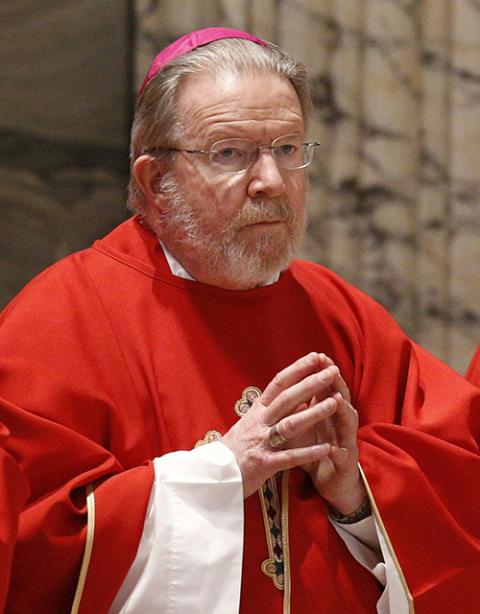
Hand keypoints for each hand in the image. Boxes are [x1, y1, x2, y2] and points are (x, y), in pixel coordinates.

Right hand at [221, 352, 341, 497]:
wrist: (212, 475)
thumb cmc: (236, 448)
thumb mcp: (251, 423)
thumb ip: (272, 411)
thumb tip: (299, 399)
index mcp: (257, 410)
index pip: (279, 383)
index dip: (298, 369)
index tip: (316, 357)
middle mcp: (259, 422)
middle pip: (288, 399)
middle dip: (311, 384)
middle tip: (333, 371)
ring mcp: (261, 442)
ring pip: (290, 424)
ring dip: (314, 413)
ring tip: (336, 403)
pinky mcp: (264, 464)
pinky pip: (289, 457)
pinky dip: (308, 452)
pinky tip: (327, 448)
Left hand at [295, 355, 366, 514]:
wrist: (331, 482)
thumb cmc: (315, 450)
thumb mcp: (303, 426)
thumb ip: (298, 407)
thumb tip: (284, 384)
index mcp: (328, 412)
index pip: (326, 388)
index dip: (321, 372)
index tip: (316, 356)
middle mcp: (340, 423)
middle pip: (340, 399)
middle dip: (335, 384)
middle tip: (330, 369)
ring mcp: (346, 442)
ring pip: (347, 424)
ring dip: (342, 412)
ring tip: (336, 400)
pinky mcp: (346, 464)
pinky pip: (342, 457)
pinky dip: (337, 453)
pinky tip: (333, 449)